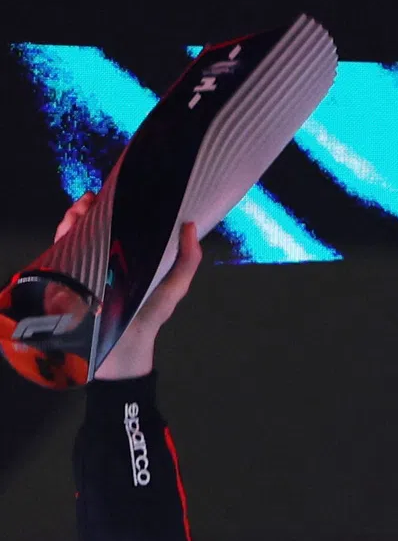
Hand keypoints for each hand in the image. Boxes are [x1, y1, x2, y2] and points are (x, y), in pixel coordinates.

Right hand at [52, 193, 202, 380]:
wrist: (123, 350)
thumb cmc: (149, 316)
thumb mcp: (173, 288)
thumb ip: (186, 262)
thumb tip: (191, 226)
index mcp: (131, 256)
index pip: (121, 224)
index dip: (118, 206)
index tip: (120, 191)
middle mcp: (107, 257)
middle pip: (95, 224)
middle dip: (92, 208)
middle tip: (94, 198)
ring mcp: (86, 266)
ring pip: (76, 232)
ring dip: (76, 215)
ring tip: (83, 207)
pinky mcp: (69, 277)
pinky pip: (62, 249)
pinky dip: (64, 233)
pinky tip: (70, 224)